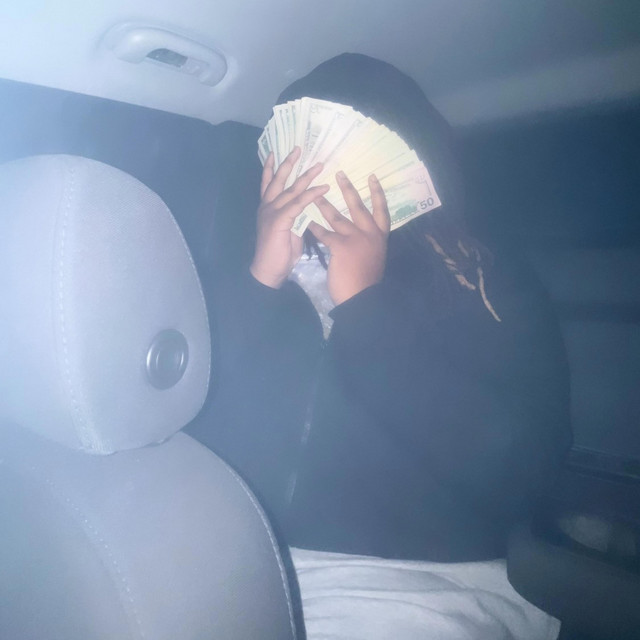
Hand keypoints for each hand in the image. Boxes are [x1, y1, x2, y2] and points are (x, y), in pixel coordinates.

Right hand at [250, 148, 328, 288]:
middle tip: (298, 148)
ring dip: (306, 176)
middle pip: (278, 180)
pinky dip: (311, 195)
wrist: (269, 271)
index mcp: (267, 209)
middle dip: (288, 164)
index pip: (268, 184)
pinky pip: (298, 204)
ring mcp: (272, 213)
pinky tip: (322, 189)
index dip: (270, 168)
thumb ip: (295, 217)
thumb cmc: (279, 254)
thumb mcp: (288, 230)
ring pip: (290, 189)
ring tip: (319, 165)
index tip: (274, 152)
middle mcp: (267, 207)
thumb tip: (306, 209)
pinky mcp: (279, 221)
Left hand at [309, 171, 390, 304]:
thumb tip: (363, 235)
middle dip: (349, 189)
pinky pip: (325, 233)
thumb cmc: (366, 280)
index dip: (377, 193)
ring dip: (324, 204)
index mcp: (380, 236)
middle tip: (340, 173)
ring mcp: (356, 239)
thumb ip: (369, 244)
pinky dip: (315, 227)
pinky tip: (306, 221)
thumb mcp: (373, 257)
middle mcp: (370, 234)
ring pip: (338, 217)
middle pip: (358, 206)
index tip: (372, 177)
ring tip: (315, 193)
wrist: (362, 298)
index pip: (381, 210)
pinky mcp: (342, 247)